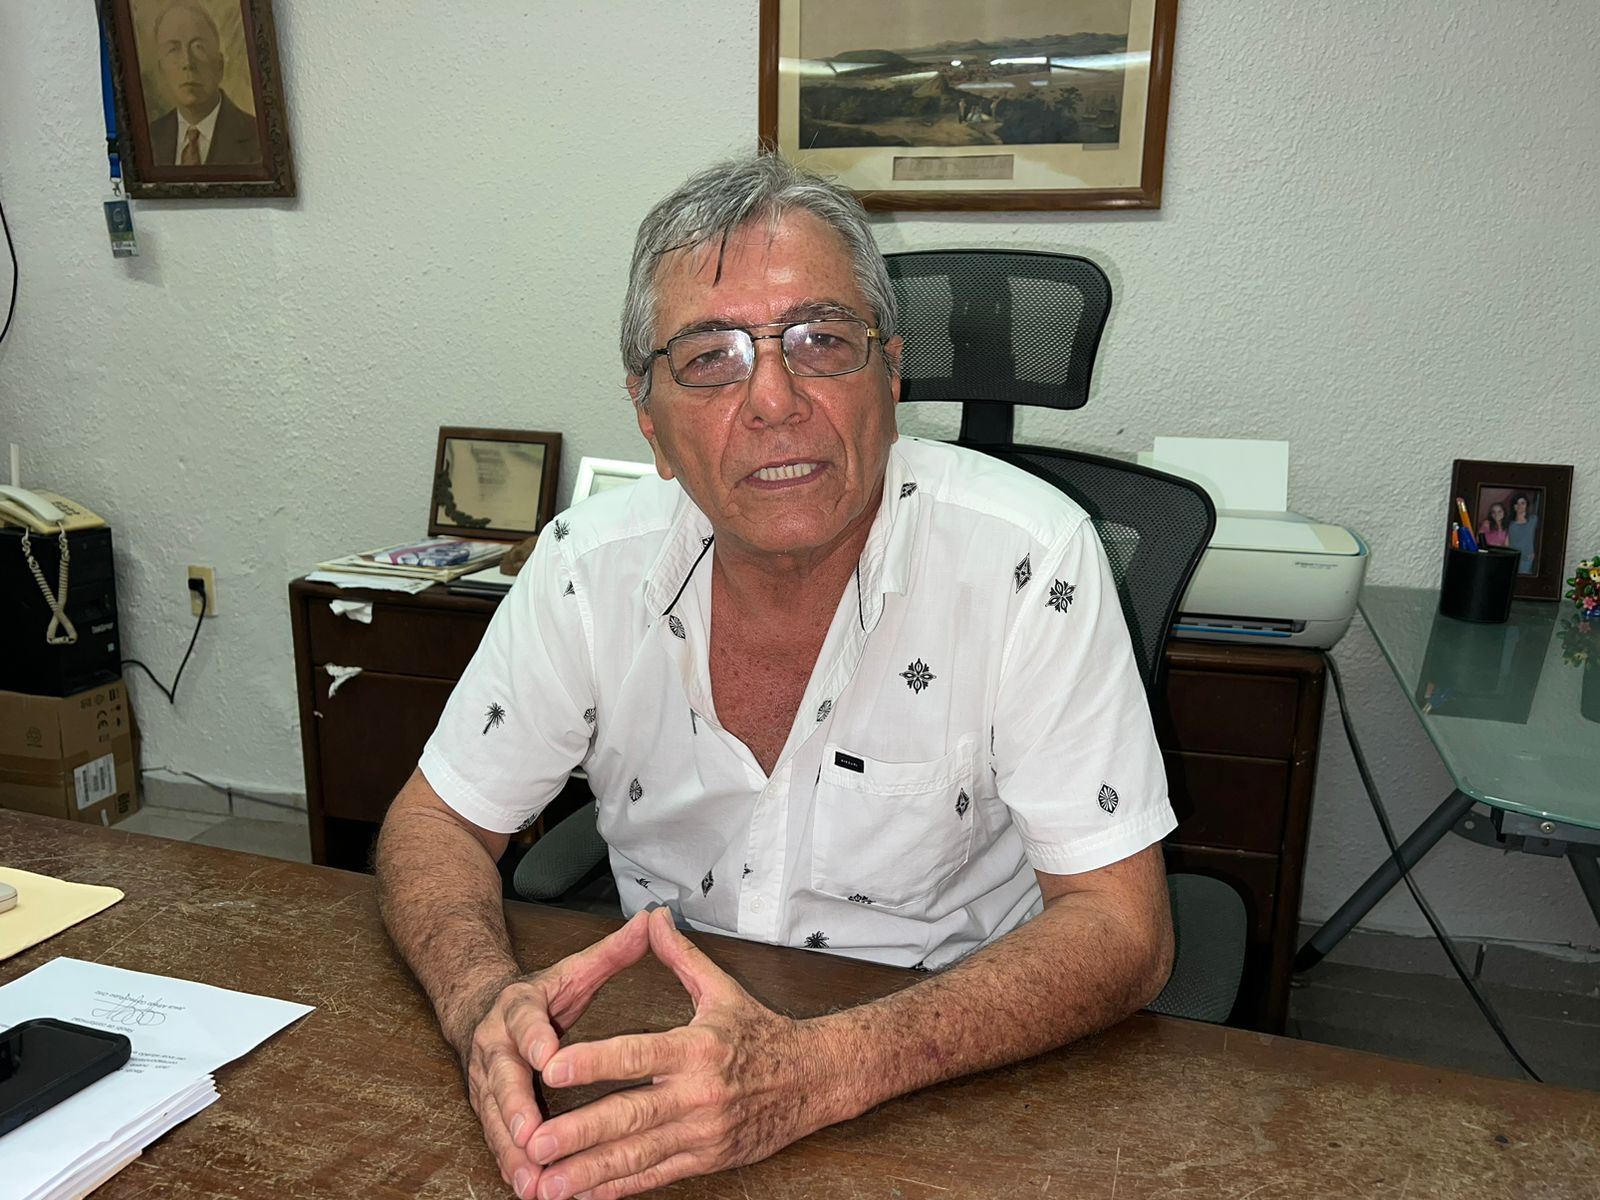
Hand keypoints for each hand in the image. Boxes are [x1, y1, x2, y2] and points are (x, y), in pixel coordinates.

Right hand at [462, 911, 652, 1199]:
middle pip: (501, 1080)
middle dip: (515, 1110)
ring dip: (512, 1151)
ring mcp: (486, 1083)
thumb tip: (651, 921)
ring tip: (533, 1180)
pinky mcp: (489, 1111)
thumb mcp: (571, 971)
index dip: (535, 1039)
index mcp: (518, 1008)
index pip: (525, 1021)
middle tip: (532, 1136)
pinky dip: (513, 1167)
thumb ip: (611, 953)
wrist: (480, 1010)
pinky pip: (499, 1142)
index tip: (548, 1057)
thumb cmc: (539, 998)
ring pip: (495, 1119)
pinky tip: (532, 1190)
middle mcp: (496, 1047)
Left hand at [527, 906, 836, 1199]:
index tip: (552, 1067)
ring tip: (547, 1184)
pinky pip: (657, 1177)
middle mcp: (698, 1094)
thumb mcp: (722, 990)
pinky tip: (585, 1194)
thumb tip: (652, 918)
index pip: (637, 1054)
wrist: (814, 1079)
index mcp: (697, 1048)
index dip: (594, 1062)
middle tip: (535, 1143)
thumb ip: (680, 957)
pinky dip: (620, 1188)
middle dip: (579, 1132)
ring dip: (589, 1171)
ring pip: (638, 1155)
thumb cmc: (763, 1034)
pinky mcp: (707, 1160)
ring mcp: (702, 1133)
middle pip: (631, 1115)